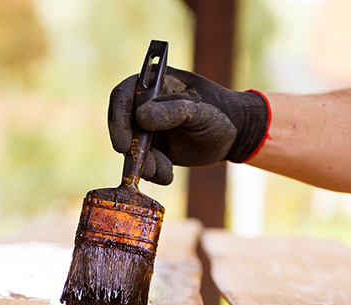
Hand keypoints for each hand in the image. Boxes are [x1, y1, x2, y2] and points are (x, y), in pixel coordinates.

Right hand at [108, 67, 268, 184]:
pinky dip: (153, 172)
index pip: (123, 96)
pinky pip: (144, 163)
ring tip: (165, 171)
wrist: (233, 135)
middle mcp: (144, 105)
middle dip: (132, 150)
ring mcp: (147, 128)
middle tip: (145, 167)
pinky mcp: (154, 148)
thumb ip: (173, 111)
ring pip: (132, 149)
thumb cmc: (219, 113)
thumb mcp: (200, 111)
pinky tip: (167, 174)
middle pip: (123, 126)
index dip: (118, 120)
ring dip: (145, 165)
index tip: (123, 145)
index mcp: (154, 84)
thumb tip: (141, 117)